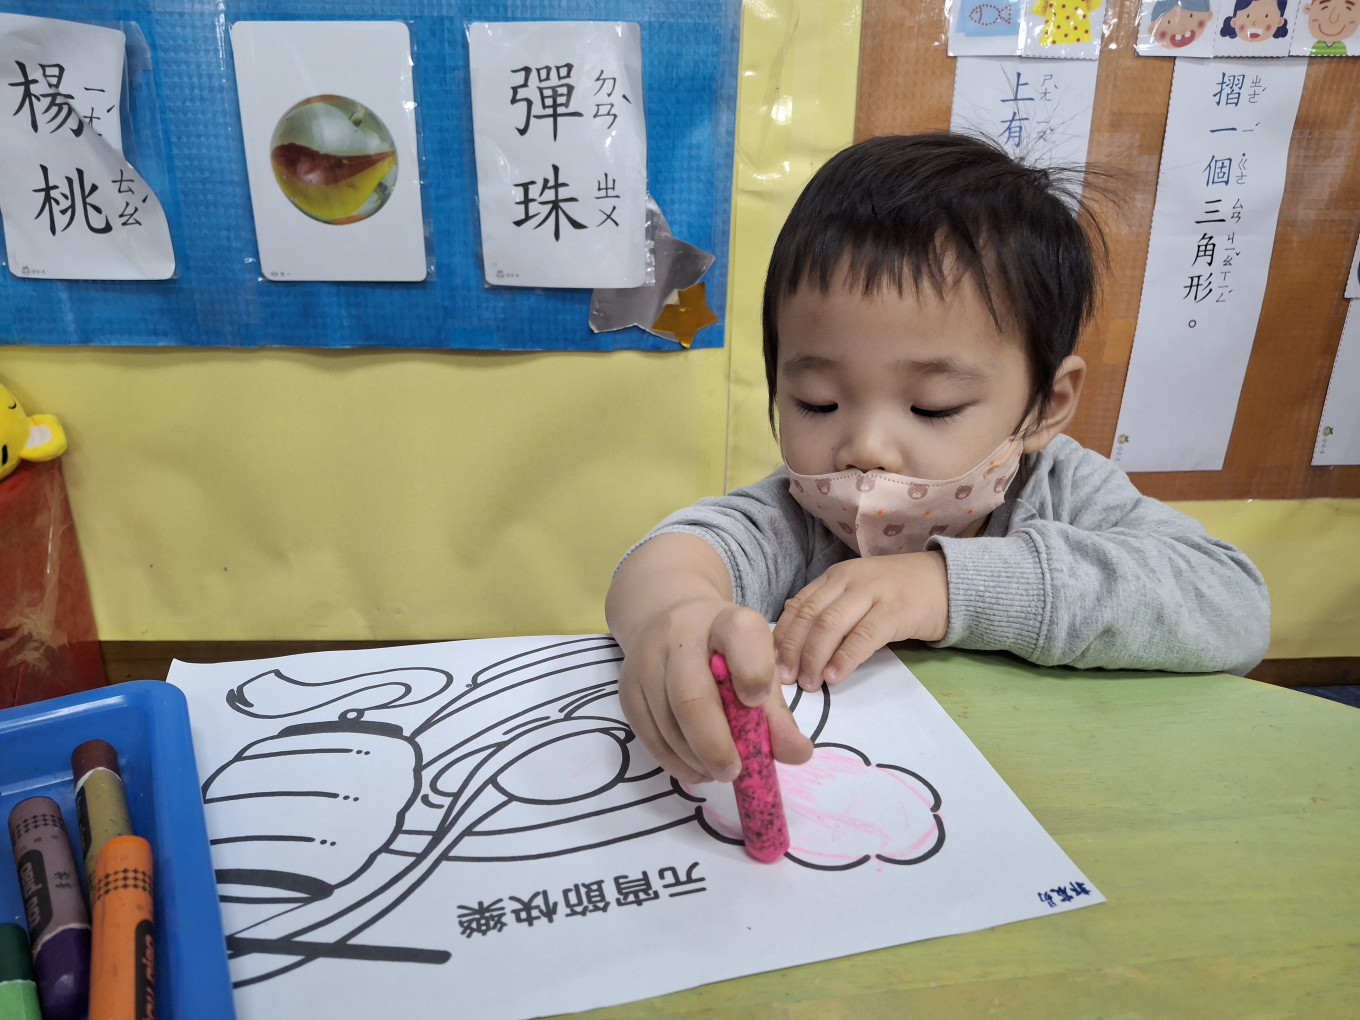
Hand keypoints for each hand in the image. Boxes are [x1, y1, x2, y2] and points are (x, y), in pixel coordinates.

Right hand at [617, 599, 813, 784]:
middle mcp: (681, 635)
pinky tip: (695, 768)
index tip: (756, 701)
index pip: (741, 636)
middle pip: (692, 694)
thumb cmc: (725, 652)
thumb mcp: (757, 667)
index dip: (752, 671)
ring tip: (717, 772)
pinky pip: (648, 734)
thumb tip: (798, 755)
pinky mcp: (627, 688)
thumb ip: (777, 714)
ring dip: (695, 758)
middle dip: (715, 743)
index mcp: (727, 622)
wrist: (668, 621)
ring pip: (667, 720)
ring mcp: (647, 660)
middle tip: (734, 772)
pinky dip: (674, 761)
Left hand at [774, 551, 948, 690]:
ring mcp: (873, 592)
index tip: (769, 664)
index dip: (781, 637)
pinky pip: (863, 636)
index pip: (798, 606)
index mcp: (835, 577)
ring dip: (814, 658)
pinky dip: (845, 658)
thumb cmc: (897, 593)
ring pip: (830, 625)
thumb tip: (791, 641)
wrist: (948, 581)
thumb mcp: (856, 594)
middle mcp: (849, 580)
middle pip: (810, 617)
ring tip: (808, 683)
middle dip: (792, 651)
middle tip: (783, 681)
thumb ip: (828, 610)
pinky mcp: (896, 610)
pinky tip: (835, 676)